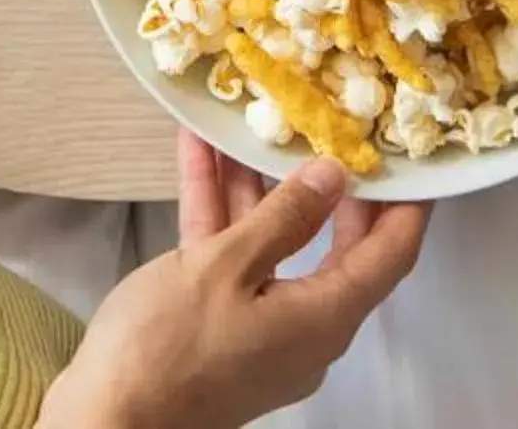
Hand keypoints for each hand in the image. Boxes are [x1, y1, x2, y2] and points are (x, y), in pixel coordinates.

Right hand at [40, 135, 427, 428]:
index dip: (408, 202)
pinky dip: (219, 209)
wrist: (105, 421)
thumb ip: (284, 217)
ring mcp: (261, 327)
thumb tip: (334, 177)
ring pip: (273, 243)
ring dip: (257, 184)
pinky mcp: (220, 326)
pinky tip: (197, 153)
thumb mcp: (225, 267)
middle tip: (331, 124)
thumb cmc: (168, 346)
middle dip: (328, 183)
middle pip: (334, 245)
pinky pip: (233, 260)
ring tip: (250, 119)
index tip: (412, 154)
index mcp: (325, 317)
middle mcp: (305, 327)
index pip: (391, 253)